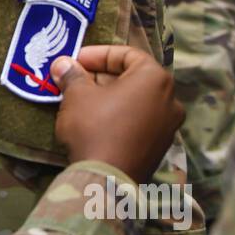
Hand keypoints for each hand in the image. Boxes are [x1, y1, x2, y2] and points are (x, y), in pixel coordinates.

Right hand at [51, 45, 184, 183]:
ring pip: (136, 100)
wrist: (106, 180)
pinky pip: (140, 121)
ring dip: (110, 96)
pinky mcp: (161, 147)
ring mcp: (169, 125)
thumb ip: (72, 75)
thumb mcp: (77, 96)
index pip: (126, 54)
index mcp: (155, 78)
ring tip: (83, 101)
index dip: (97, 54)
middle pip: (133, 77)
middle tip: (76, 80)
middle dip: (102, 76)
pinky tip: (97, 122)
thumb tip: (63, 64)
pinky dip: (120, 115)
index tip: (75, 61)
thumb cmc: (94, 127)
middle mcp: (170, 99)